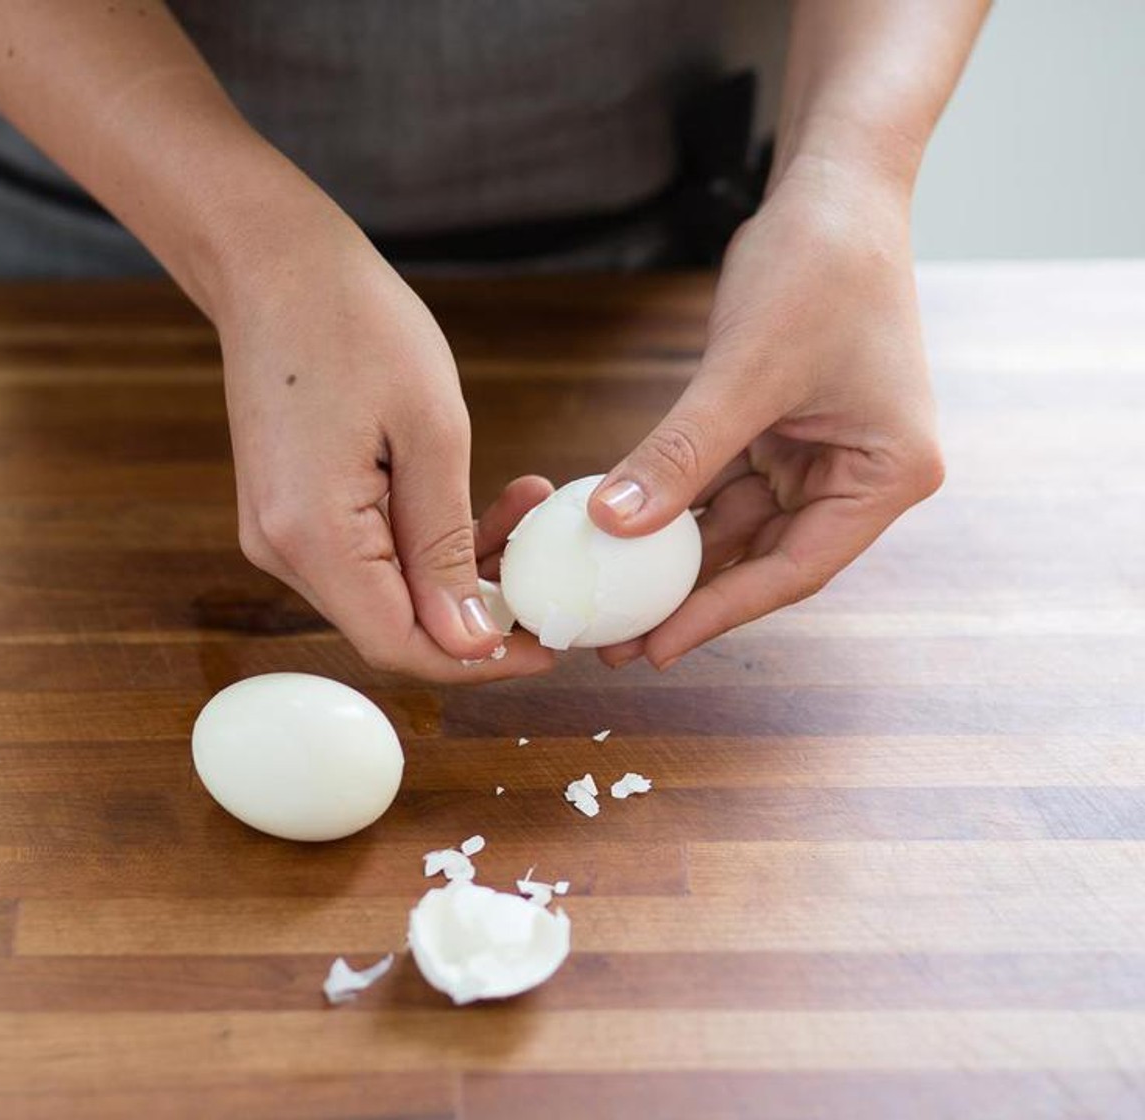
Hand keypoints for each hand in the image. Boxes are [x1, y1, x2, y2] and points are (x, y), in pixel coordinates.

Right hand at [216, 204, 555, 681]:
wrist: (274, 266)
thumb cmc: (356, 324)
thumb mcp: (431, 432)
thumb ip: (446, 545)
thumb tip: (469, 640)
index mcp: (312, 534)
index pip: (397, 646)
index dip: (476, 661)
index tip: (546, 646)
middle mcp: (281, 550)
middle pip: (391, 627)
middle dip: (476, 610)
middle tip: (545, 564)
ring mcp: (279, 534)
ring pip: (383, 595)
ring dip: (456, 570)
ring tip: (520, 505)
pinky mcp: (290, 514)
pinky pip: (365, 558)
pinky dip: (423, 544)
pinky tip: (471, 499)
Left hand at [587, 157, 944, 668]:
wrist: (832, 187)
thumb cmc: (817, 267)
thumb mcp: (743, 373)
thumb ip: (680, 455)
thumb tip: (611, 525)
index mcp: (886, 474)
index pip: (795, 568)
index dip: (720, 613)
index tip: (655, 647)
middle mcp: (859, 474)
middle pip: (764, 556)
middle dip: (689, 595)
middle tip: (617, 639)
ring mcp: (818, 453)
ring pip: (736, 525)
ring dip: (673, 556)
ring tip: (607, 596)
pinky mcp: (779, 429)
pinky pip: (719, 482)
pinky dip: (673, 503)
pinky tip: (619, 531)